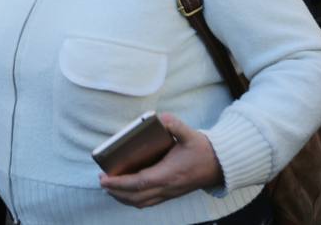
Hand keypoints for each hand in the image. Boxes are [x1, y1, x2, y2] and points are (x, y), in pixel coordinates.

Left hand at [100, 114, 221, 207]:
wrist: (219, 166)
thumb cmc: (202, 149)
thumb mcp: (190, 134)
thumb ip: (176, 125)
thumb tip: (161, 118)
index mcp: (168, 174)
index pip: (139, 183)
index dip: (120, 183)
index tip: (104, 178)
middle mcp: (167, 188)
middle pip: (136, 197)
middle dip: (116, 191)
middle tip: (101, 181)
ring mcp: (169, 193)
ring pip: (141, 202)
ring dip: (123, 197)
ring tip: (110, 187)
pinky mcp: (170, 194)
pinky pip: (148, 202)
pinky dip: (134, 199)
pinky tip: (127, 191)